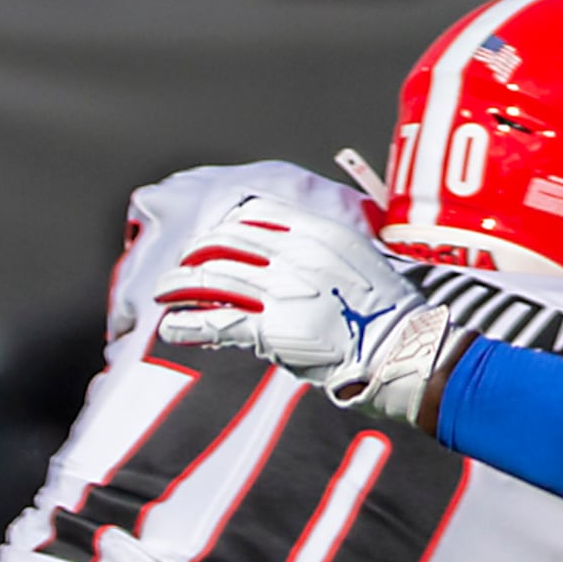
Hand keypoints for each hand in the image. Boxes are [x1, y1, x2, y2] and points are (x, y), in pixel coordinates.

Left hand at [149, 194, 456, 424]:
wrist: (399, 348)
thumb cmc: (383, 310)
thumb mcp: (357, 257)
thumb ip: (319, 246)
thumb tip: (284, 248)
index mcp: (316, 231)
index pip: (254, 213)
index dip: (224, 225)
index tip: (210, 237)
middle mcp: (295, 256)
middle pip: (224, 242)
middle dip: (195, 253)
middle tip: (181, 267)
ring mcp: (282, 292)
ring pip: (212, 279)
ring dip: (179, 286)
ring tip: (163, 293)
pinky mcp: (271, 330)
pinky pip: (215, 322)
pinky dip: (186, 324)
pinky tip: (171, 328)